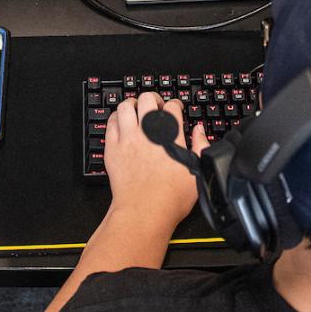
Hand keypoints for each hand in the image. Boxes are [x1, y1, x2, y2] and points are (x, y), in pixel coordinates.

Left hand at [104, 92, 210, 226]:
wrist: (143, 212)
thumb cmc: (169, 198)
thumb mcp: (196, 171)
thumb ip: (200, 146)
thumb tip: (200, 132)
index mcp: (169, 136)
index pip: (172, 107)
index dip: (175, 104)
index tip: (176, 108)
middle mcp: (147, 133)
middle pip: (147, 99)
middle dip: (153, 99)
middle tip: (156, 105)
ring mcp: (127, 139)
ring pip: (125, 107)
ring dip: (132, 104)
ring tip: (136, 109)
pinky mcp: (112, 149)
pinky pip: (110, 123)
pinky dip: (116, 118)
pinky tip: (121, 123)